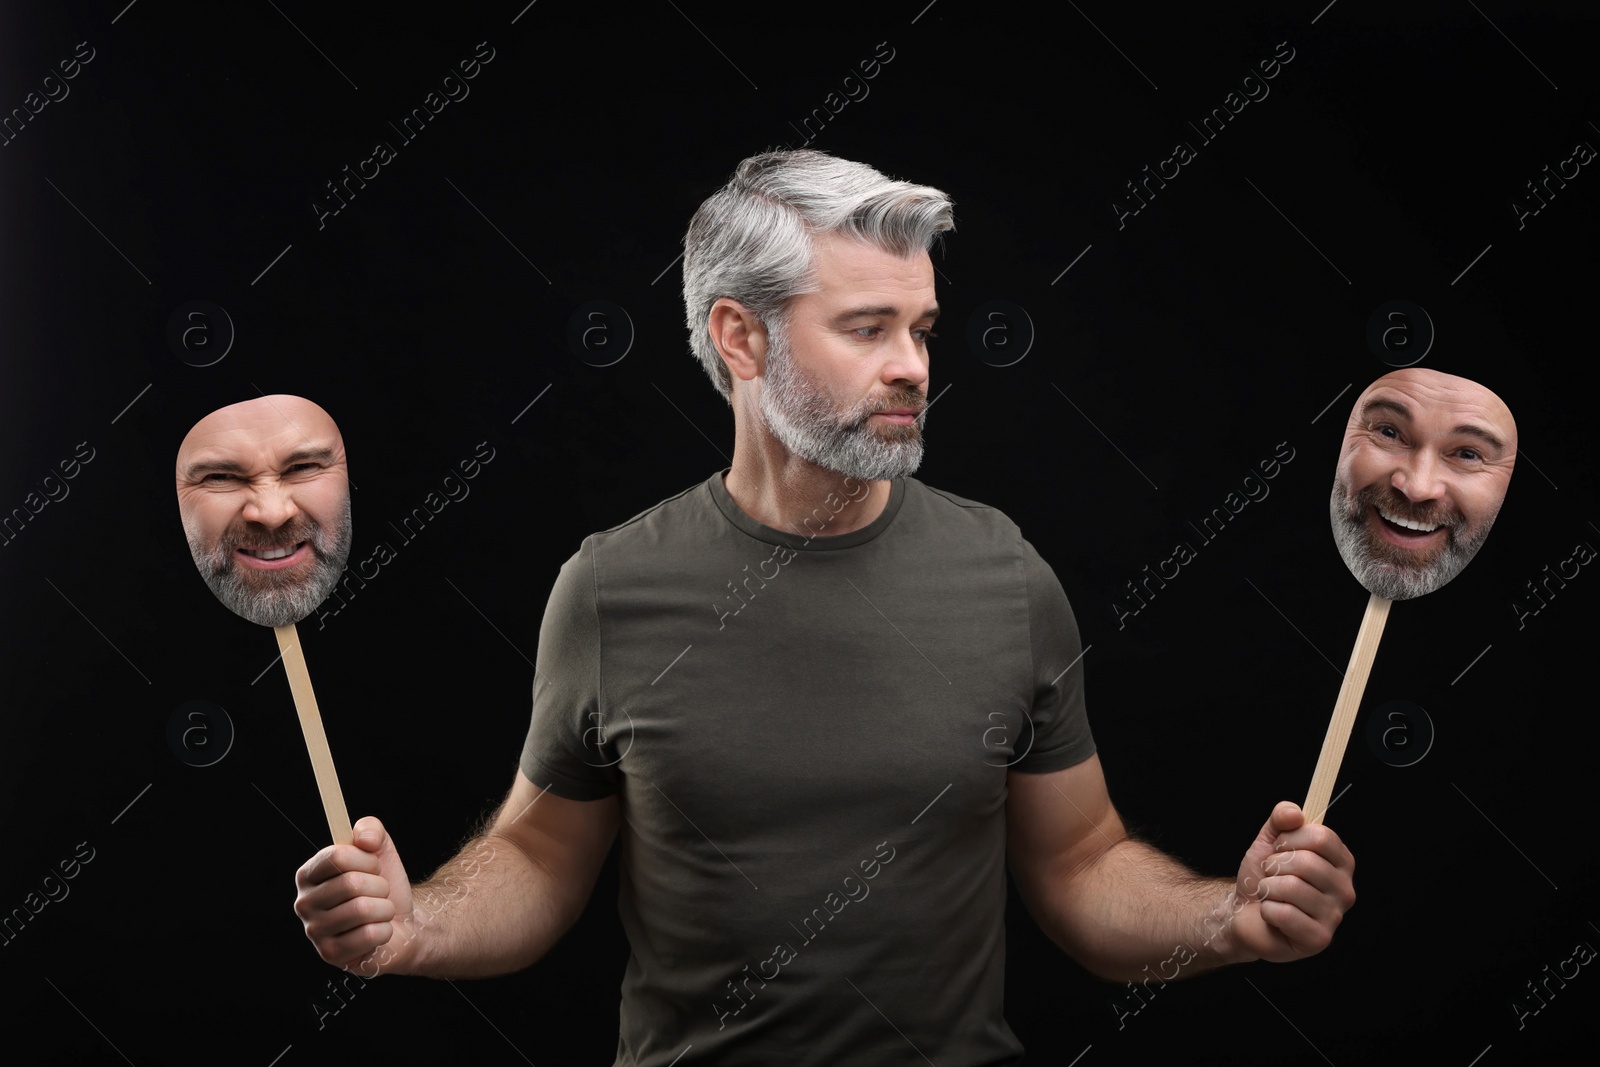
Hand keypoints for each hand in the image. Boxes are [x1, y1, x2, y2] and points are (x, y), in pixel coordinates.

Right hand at [294, 816, 413, 974]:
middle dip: (379, 886)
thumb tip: (364, 839)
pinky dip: (384, 930)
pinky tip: (378, 932)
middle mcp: (304, 903)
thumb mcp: (380, 849)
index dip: (366, 860)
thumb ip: (371, 829)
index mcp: (308, 875)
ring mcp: (314, 932)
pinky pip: (368, 935)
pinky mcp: (331, 955)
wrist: (402, 921)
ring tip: (380, 911)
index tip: (373, 867)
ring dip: (384, 908)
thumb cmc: (383, 885)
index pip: (336, 856)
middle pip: (351, 883)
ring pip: (362, 909)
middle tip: (379, 893)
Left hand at [1225, 801, 1354, 963]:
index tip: (1279, 848)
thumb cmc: (1263, 877)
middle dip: (1275, 865)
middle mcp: (1345, 889)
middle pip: (1307, 862)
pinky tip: (1271, 915)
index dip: (1290, 838)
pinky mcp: (1319, 939)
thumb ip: (1280, 818)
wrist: (1243, 913)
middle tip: (1272, 876)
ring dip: (1268, 888)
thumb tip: (1294, 812)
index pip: (1322, 837)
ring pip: (1292, 887)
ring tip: (1271, 895)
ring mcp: (1335, 916)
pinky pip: (1284, 913)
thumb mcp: (1269, 841)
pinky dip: (1267, 910)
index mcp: (1341, 862)